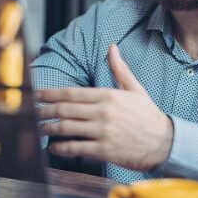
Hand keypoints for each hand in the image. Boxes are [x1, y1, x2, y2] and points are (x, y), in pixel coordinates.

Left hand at [36, 44, 173, 170]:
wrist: (164, 142)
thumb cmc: (148, 115)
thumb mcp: (135, 89)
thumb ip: (120, 69)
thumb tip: (112, 47)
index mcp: (108, 96)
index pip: (72, 93)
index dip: (51, 93)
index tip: (37, 94)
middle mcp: (104, 112)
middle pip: (65, 109)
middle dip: (45, 110)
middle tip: (33, 112)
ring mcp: (103, 132)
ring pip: (68, 128)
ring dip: (50, 128)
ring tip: (40, 129)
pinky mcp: (105, 150)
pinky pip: (77, 148)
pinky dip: (62, 148)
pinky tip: (54, 147)